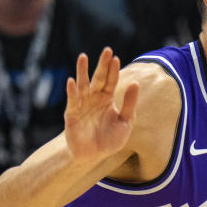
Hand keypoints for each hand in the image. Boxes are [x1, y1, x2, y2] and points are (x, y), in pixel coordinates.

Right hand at [63, 47, 138, 163]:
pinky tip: (72, 81)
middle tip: (107, 50)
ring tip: (83, 57)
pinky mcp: (72, 114)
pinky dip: (72, 91)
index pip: (111, 81)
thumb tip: (135, 83)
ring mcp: (82, 104)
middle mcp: (94, 98)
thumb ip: (129, 104)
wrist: (94, 156)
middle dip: (102, 65)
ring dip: (82, 71)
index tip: (115, 57)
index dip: (113, 70)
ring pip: (82, 85)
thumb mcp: (125, 122)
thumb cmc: (110, 139)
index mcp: (107, 99)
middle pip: (98, 78)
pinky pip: (72, 101)